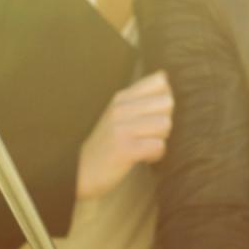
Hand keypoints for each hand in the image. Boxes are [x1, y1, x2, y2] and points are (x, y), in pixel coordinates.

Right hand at [76, 70, 172, 199]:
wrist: (81, 173)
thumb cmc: (107, 144)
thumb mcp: (119, 114)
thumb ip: (141, 97)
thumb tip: (164, 75)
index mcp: (121, 97)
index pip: (160, 82)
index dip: (164, 101)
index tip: (152, 116)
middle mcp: (120, 108)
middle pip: (167, 103)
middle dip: (164, 121)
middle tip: (148, 135)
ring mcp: (121, 128)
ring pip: (165, 124)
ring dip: (160, 140)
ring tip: (144, 146)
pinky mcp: (124, 149)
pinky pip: (158, 146)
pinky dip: (155, 156)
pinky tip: (142, 158)